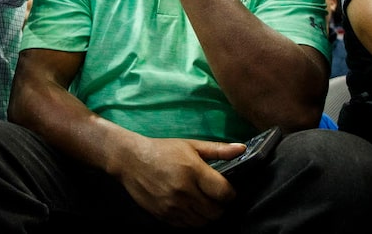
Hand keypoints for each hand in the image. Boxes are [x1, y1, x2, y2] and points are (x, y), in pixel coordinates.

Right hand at [112, 135, 244, 227]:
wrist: (130, 159)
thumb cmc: (162, 150)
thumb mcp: (190, 145)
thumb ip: (217, 149)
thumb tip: (241, 148)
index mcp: (193, 171)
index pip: (225, 194)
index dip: (229, 194)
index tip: (225, 190)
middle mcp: (184, 191)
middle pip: (215, 212)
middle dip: (218, 206)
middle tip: (213, 197)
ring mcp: (173, 206)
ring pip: (202, 222)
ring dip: (206, 214)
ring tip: (201, 203)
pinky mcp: (163, 215)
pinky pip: (186, 226)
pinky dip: (191, 219)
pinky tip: (188, 207)